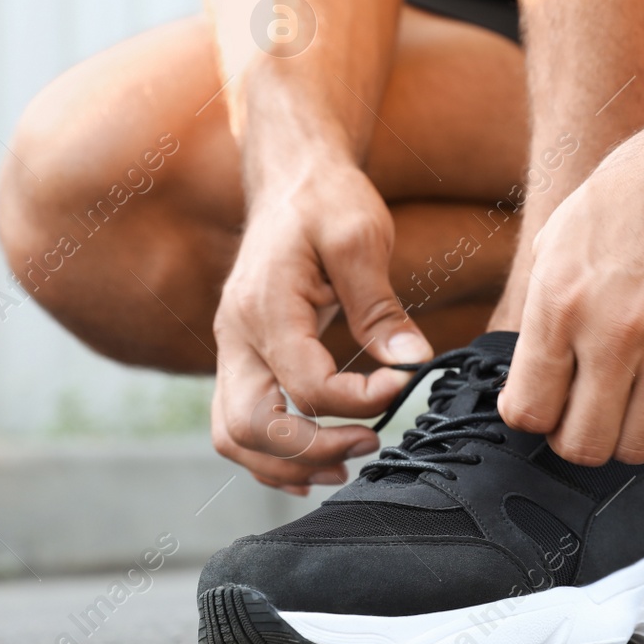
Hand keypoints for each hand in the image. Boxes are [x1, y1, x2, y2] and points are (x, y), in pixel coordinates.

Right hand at [210, 158, 431, 491]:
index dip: (360, 401)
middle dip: (311, 451)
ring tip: (345, 465)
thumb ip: (381, 307)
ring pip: (232, 435)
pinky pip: (238, 421)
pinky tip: (317, 458)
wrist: (292, 179)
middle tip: (371, 444)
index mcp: (265, 306)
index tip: (404, 384)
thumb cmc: (327, 200)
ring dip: (285, 463)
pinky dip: (272, 453)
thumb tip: (411, 362)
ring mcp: (232, 348)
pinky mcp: (242, 356)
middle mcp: (235, 334)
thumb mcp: (361, 237)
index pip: (306, 385)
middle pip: (249, 427)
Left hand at [498, 119, 643, 464]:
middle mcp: (614, 333)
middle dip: (572, 438)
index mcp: (561, 302)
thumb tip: (528, 387)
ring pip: (634, 449)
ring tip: (622, 401)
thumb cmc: (631, 197)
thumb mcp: (560, 241)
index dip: (529, 417)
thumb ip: (540, 318)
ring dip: (621, 435)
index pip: (529, 412)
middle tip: (580, 413)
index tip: (539, 405)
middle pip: (581, 446)